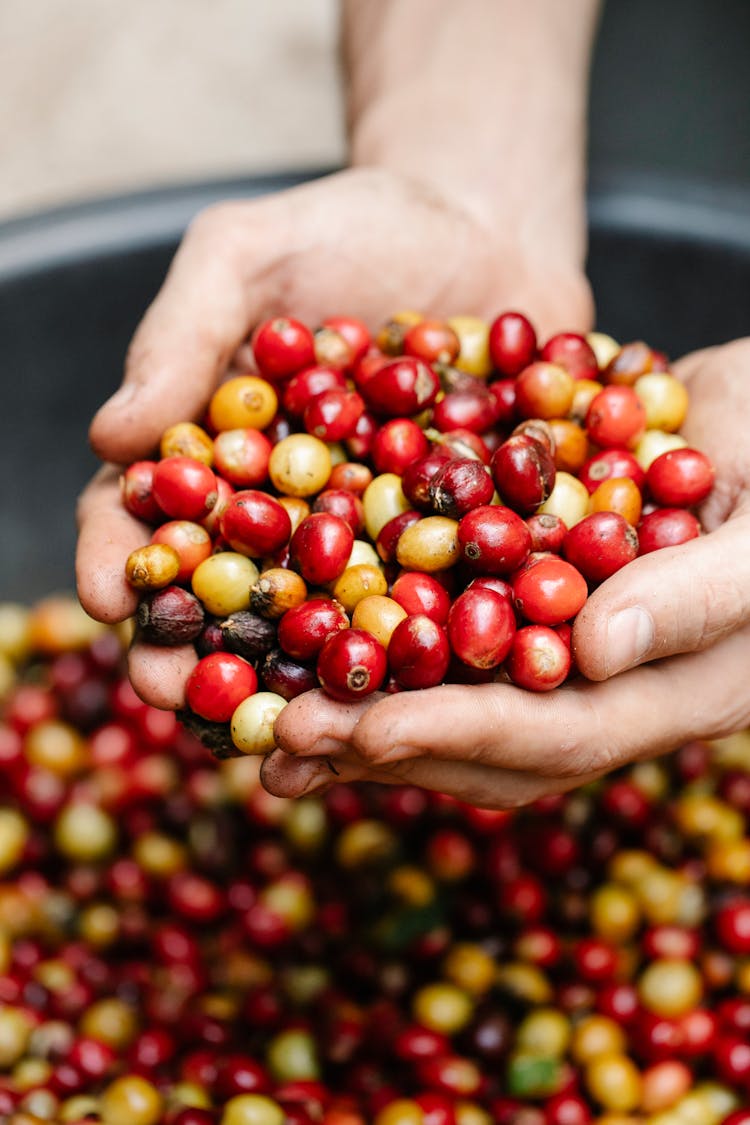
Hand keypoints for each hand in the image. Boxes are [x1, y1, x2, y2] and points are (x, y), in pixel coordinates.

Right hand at [76, 166, 590, 708]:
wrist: (485, 223)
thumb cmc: (351, 227)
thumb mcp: (249, 251)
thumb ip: (182, 334)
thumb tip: (110, 438)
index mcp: (218, 459)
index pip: (149, 524)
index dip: (121, 564)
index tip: (109, 602)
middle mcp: (289, 517)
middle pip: (232, 602)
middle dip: (202, 653)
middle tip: (185, 697)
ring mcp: (376, 541)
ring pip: (334, 628)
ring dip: (309, 681)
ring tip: (295, 723)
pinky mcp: (462, 546)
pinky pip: (443, 603)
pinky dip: (430, 648)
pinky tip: (423, 687)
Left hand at [268, 338, 749, 807]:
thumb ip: (702, 592)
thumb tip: (596, 650)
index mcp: (676, 691)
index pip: (557, 735)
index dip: (459, 734)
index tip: (364, 730)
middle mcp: (610, 687)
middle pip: (488, 741)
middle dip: (384, 744)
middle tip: (280, 741)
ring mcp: (566, 645)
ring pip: (456, 697)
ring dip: (363, 708)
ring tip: (265, 713)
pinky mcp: (530, 593)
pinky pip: (445, 629)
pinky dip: (376, 635)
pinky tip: (306, 629)